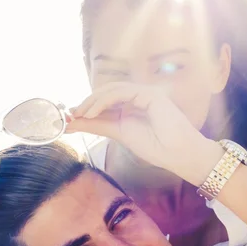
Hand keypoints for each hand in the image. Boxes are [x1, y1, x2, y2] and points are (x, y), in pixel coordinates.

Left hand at [67, 82, 221, 181]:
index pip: (105, 103)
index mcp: (131, 107)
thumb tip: (73, 123)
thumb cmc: (157, 147)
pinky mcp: (149, 94)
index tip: (68, 118)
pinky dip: (104, 101)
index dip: (86, 108)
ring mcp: (144, 94)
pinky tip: (92, 113)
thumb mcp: (120, 135)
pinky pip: (121, 92)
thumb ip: (98, 126)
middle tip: (70, 115)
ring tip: (79, 115)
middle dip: (86, 103)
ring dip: (92, 101)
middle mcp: (136, 97)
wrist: (178, 154)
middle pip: (105, 94)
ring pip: (111, 91)